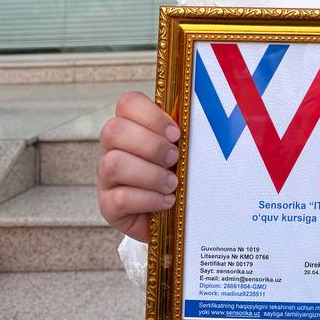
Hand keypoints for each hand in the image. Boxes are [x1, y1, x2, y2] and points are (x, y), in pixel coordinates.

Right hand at [96, 90, 180, 243]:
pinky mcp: (108, 206)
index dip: (151, 115)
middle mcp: (111, 148)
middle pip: (113, 130)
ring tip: (173, 183)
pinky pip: (120, 198)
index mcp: (130, 126)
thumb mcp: (183, 150)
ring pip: (113, 164)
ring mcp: (105, 178)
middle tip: (174, 158)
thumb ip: (186, 134)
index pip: (127, 103)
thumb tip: (214, 120)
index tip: (176, 133)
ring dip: (150, 174)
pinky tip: (167, 201)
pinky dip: (149, 199)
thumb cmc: (178, 174)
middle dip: (150, 145)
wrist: (171, 216)